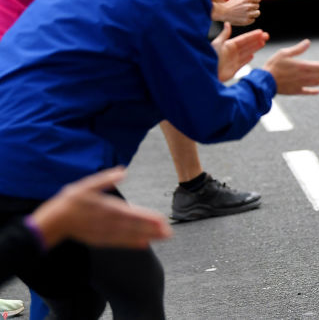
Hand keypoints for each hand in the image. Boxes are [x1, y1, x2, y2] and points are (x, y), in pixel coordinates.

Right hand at [30, 167, 171, 249]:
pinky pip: (119, 242)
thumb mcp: (86, 185)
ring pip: (128, 236)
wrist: (54, 222)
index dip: (146, 217)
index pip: (131, 213)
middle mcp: (107, 223)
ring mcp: (103, 233)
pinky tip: (144, 244)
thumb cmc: (70, 201)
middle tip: (169, 232)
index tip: (161, 220)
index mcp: (106, 208)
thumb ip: (105, 179)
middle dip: (152, 230)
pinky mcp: (100, 240)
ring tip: (162, 237)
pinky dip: (132, 243)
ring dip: (146, 236)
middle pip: (133, 227)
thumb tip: (122, 170)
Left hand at [212, 23, 269, 81]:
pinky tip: (252, 56)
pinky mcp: (233, 70)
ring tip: (263, 43)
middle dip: (257, 40)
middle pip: (247, 45)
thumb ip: (225, 34)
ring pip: (247, 52)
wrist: (207, 71)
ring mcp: (233, 61)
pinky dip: (247, 59)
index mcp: (228, 45)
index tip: (261, 32)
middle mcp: (231, 52)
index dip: (252, 35)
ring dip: (255, 48)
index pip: (244, 39)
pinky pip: (242, 63)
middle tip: (267, 36)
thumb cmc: (211, 56)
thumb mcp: (218, 43)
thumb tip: (227, 23)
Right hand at [213, 0, 260, 25]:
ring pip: (257, 13)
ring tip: (246, 12)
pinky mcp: (246, 21)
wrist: (223, 12)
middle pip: (257, 6)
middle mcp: (248, 7)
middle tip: (245, 6)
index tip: (250, 1)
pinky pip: (253, 20)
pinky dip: (250, 18)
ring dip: (253, 12)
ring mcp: (247, 15)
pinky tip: (244, 16)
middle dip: (253, 5)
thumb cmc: (232, 3)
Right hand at [263, 39, 318, 95]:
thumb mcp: (284, 53)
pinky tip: (318, 91)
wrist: (264, 81)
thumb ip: (298, 49)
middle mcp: (303, 77)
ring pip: (315, 83)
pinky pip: (306, 92)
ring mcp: (299, 85)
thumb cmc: (273, 65)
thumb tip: (308, 42)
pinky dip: (313, 92)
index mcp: (302, 66)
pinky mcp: (294, 91)